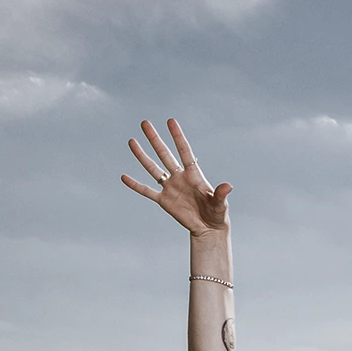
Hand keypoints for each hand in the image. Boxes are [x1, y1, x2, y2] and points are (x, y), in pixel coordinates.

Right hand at [121, 118, 230, 235]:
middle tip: (145, 123)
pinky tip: (124, 177)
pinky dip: (135, 185)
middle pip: (164, 154)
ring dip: (142, 156)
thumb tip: (228, 186)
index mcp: (194, 175)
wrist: (208, 229)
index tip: (170, 121)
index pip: (184, 151)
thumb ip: (221, 194)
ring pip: (153, 169)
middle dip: (155, 139)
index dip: (178, 137)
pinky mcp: (164, 201)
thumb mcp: (220, 204)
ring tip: (132, 141)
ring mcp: (170, 188)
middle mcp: (180, 177)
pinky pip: (147, 191)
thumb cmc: (217, 214)